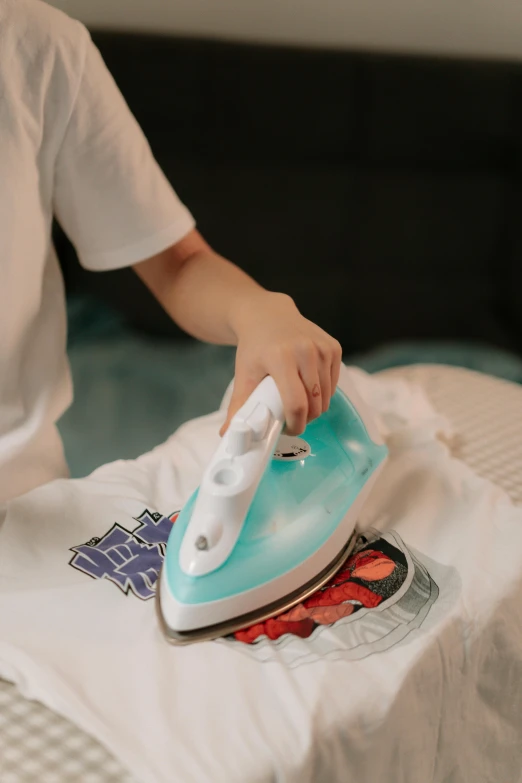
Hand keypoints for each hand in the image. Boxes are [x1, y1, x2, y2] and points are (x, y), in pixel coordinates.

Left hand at [221, 292, 341, 435]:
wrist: (268, 314)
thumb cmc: (255, 347)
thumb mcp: (243, 374)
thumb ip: (238, 406)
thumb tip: (226, 435)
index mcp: (280, 358)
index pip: (296, 403)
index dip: (296, 424)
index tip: (289, 429)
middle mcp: (305, 350)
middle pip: (315, 403)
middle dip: (305, 418)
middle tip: (292, 416)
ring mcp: (322, 347)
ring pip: (326, 395)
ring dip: (316, 406)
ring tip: (299, 402)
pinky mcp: (333, 346)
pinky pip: (333, 382)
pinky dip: (324, 392)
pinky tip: (309, 386)